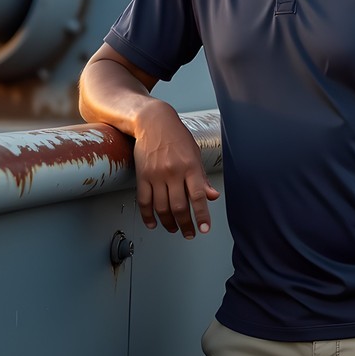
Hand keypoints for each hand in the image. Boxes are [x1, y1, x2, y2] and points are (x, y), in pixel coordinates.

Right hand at [133, 101, 219, 237]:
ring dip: (168, 223)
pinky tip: (153, 223)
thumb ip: (202, 178)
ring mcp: (156, 175)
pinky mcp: (142, 176)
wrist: (153, 122)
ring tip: (174, 228)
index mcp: (190, 166)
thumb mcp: (195, 154)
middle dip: (185, 224)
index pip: (198, 196)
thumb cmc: (177, 136)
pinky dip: (148, 216)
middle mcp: (173, 171)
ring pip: (161, 208)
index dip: (202, 215)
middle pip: (179, 206)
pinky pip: (144, 201)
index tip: (204, 228)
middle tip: (189, 233)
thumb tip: (212, 196)